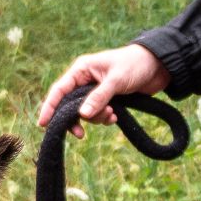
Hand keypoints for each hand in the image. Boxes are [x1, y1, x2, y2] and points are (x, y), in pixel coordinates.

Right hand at [36, 43, 170, 137]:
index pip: (59, 90)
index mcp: (82, 69)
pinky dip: (104, 118)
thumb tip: (82, 115)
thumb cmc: (135, 65)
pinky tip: (116, 117)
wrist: (158, 66)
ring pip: (85, 112)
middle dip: (76, 119)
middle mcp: (85, 80)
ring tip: (112, 115)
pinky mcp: (107, 99)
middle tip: (81, 134)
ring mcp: (95, 90)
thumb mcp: (116, 81)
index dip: (49, 106)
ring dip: (96, 118)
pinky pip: (98, 114)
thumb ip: (99, 97)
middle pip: (69, 104)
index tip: (43, 124)